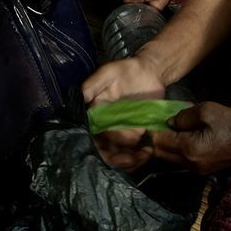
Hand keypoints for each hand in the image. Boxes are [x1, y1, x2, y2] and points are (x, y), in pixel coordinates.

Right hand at [82, 56, 166, 171]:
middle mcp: (105, 124)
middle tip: (129, 160)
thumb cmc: (126, 70)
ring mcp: (121, 129)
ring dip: (129, 161)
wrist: (151, 71)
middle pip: (105, 149)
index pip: (91, 134)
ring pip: (119, 153)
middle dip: (115, 159)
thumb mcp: (106, 73)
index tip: (112, 152)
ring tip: (142, 156)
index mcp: (95, 112)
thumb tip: (80, 102)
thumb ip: (91, 86)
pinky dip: (140, 156)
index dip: (98, 148)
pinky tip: (148, 152)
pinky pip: (134, 150)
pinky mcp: (136, 132)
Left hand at [151, 102, 230, 174]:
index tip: (138, 119)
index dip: (146, 130)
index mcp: (189, 149)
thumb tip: (169, 122)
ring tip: (160, 126)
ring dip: (163, 144)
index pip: (157, 142)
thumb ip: (184, 116)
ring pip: (170, 158)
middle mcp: (190, 164)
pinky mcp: (205, 170)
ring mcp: (198, 170)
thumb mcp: (208, 110)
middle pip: (160, 153)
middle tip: (146, 122)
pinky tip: (176, 134)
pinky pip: (182, 160)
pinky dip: (175, 148)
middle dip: (152, 139)